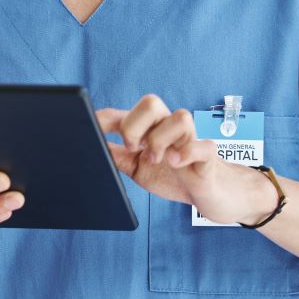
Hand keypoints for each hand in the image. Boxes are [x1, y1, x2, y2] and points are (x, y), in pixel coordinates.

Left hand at [97, 95, 276, 224]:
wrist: (209, 195)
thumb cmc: (173, 177)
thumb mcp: (136, 169)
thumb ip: (116, 156)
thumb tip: (89, 146)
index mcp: (148, 130)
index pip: (124, 113)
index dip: (105, 118)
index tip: (91, 127)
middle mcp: (168, 128)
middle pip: (151, 102)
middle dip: (135, 125)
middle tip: (134, 148)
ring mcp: (190, 140)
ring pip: (179, 116)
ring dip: (161, 139)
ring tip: (158, 160)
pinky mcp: (207, 156)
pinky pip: (203, 144)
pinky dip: (187, 152)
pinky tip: (176, 163)